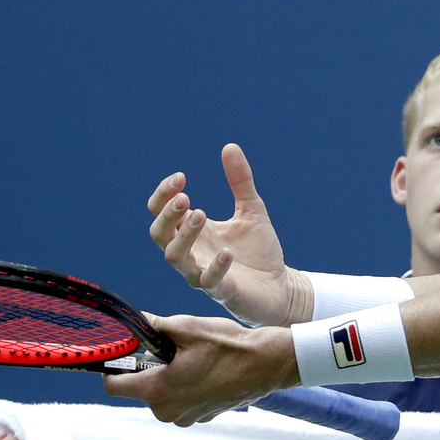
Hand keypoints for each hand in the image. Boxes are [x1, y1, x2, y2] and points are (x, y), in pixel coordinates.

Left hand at [103, 312, 297, 425]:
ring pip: (162, 394)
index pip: (114, 386)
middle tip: (169, 347)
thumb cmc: (228, 346)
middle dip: (148, 367)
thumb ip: (154, 326)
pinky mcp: (201, 417)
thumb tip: (135, 322)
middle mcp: (168, 411)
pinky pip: (182, 400)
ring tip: (192, 356)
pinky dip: (186, 385)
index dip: (112, 367)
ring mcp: (186, 417)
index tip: (121, 352)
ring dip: (168, 376)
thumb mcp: (187, 327)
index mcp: (158, 390)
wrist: (267, 364)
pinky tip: (205, 368)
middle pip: (139, 388)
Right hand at [148, 143, 311, 325]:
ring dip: (185, 235)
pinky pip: (209, 281)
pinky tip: (227, 251)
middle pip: (159, 234)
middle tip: (186, 197)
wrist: (280, 286)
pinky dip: (215, 266)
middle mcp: (192, 253)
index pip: (161, 213)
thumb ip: (240, 181)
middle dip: (168, 215)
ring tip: (201, 214)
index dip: (163, 195)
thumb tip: (230, 146)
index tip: (181, 177)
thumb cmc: (258, 251)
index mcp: (193, 231)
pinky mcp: (222, 292)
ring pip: (175, 258)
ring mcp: (202, 274)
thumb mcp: (252, 209)